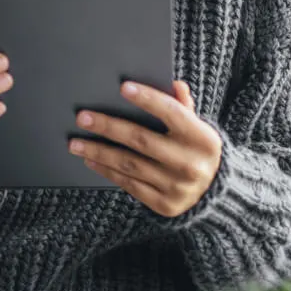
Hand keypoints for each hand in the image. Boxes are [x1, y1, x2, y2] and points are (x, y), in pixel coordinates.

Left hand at [68, 80, 222, 217]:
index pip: (172, 113)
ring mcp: (177, 187)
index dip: (148, 99)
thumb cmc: (195, 147)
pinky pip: (130, 185)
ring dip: (99, 152)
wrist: (214, 192)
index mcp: (202, 138)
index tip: (123, 87)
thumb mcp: (197, 125)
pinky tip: (91, 160)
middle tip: (82, 117)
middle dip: (108, 127)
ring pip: (130, 164)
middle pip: (141, 140)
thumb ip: (183, 105)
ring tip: (76, 142)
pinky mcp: (164, 205)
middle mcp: (190, 164)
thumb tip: (174, 85)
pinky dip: (107, 171)